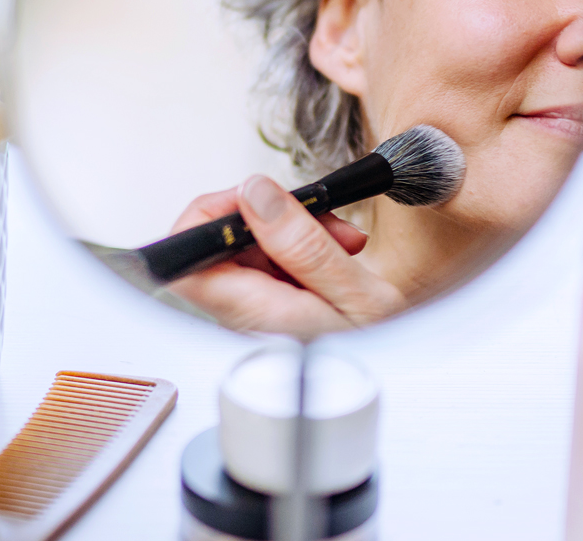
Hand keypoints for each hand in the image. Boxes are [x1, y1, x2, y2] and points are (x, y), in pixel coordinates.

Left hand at [166, 175, 407, 337]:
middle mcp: (239, 320)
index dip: (209, 218)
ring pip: (243, 252)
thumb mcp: (356, 295)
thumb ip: (303, 244)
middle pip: (217, 246)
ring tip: (337, 242)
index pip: (186, 261)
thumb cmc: (378, 359)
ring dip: (289, 235)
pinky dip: (296, 253)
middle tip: (317, 218)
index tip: (255, 199)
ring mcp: (248, 318)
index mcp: (255, 316)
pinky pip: (262, 269)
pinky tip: (330, 259)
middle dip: (268, 218)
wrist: (396, 384)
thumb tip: (256, 196)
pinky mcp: (262, 313)